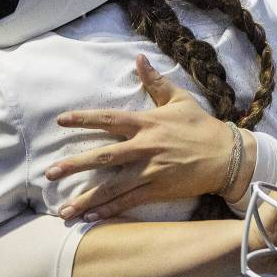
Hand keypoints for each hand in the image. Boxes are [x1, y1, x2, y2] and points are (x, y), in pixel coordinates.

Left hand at [49, 55, 240, 220]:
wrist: (227, 156)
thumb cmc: (202, 126)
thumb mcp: (180, 100)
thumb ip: (155, 82)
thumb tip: (139, 59)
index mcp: (147, 123)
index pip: (109, 119)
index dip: (84, 119)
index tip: (61, 121)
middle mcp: (145, 147)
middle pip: (103, 157)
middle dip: (74, 165)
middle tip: (49, 173)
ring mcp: (151, 171)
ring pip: (112, 187)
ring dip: (87, 199)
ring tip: (64, 210)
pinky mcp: (159, 190)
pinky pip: (129, 201)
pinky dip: (110, 210)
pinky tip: (91, 217)